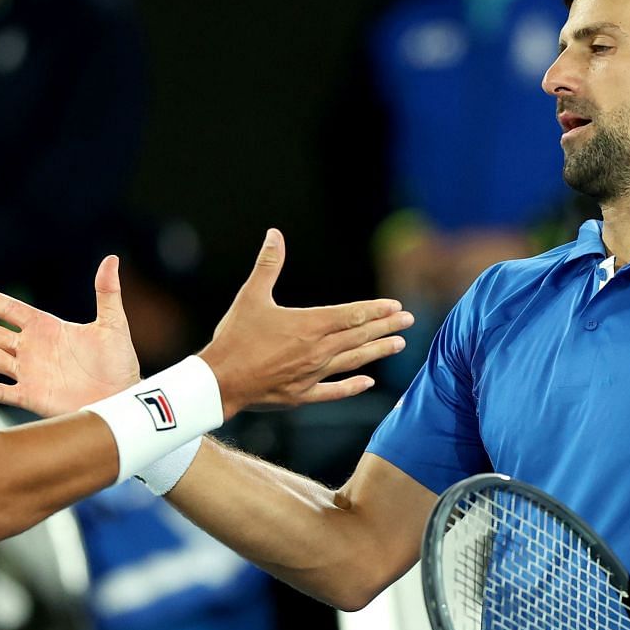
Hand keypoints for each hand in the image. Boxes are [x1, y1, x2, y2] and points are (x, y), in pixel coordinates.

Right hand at [0, 256, 140, 416]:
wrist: (121, 397)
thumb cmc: (119, 362)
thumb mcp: (112, 323)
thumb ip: (106, 292)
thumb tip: (111, 258)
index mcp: (47, 328)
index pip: (10, 309)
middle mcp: (33, 349)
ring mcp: (30, 373)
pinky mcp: (33, 396)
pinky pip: (2, 390)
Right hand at [198, 230, 412, 417]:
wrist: (220, 381)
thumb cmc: (234, 337)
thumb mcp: (251, 296)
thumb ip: (268, 265)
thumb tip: (275, 234)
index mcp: (309, 325)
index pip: (352, 315)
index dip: (375, 310)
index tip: (395, 306)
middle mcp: (317, 350)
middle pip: (359, 337)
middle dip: (385, 327)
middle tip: (409, 321)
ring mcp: (311, 375)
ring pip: (353, 362)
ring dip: (377, 352)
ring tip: (398, 345)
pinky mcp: (301, 395)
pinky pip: (333, 391)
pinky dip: (352, 387)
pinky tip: (368, 382)